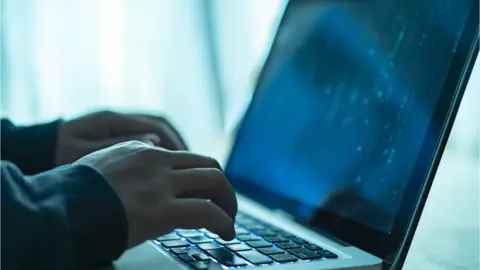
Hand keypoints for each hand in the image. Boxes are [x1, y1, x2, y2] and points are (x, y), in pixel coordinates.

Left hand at [56, 111, 186, 164]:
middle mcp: (119, 117)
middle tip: (192, 165)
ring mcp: (117, 124)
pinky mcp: (114, 132)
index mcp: (113, 119)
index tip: (189, 161)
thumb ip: (119, 147)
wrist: (38, 148)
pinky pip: (144, 137)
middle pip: (161, 125)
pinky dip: (158, 150)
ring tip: (182, 168)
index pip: (157, 125)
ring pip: (155, 130)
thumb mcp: (86, 153)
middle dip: (179, 144)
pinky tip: (161, 167)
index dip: (177, 143)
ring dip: (171, 147)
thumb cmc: (58, 154)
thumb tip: (155, 142)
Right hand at [74, 141, 236, 247]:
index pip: (188, 158)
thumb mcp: (105, 166)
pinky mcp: (162, 210)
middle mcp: (157, 161)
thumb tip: (150, 171)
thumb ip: (131, 164)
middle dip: (223, 187)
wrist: (59, 209)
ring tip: (228, 222)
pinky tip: (225, 232)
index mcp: (143, 150)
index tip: (207, 193)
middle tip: (226, 206)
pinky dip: (223, 222)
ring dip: (228, 203)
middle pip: (208, 165)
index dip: (203, 177)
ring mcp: (161, 183)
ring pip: (215, 182)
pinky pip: (207, 212)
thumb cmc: (75, 194)